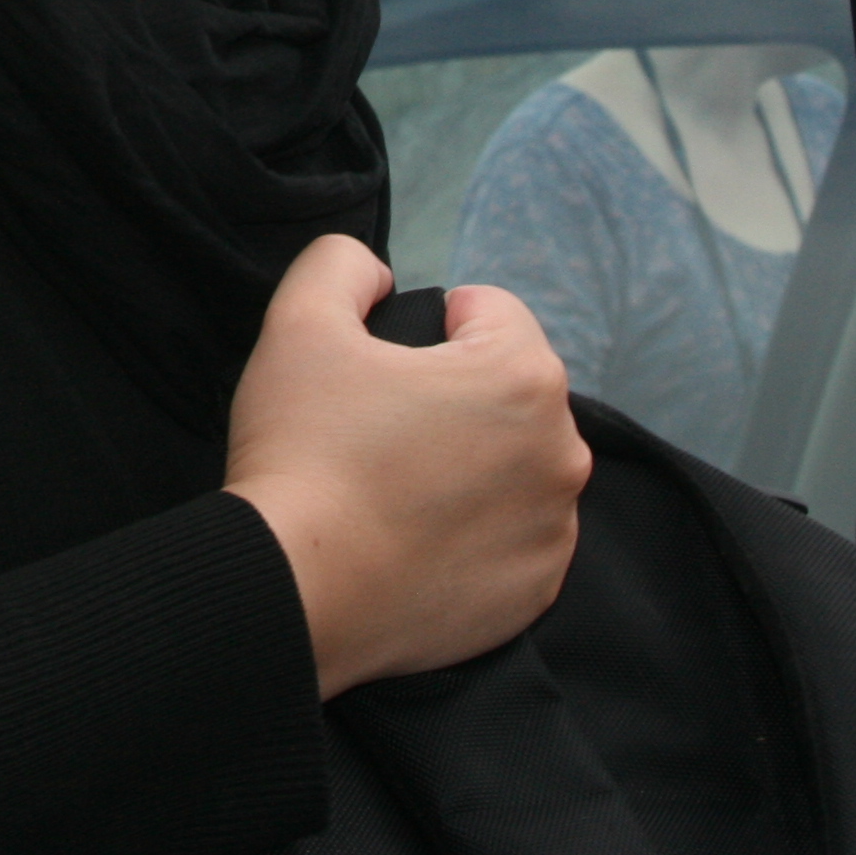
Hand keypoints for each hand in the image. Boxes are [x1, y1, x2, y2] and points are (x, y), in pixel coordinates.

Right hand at [219, 234, 591, 698]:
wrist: (292, 592)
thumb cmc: (303, 452)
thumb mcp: (300, 319)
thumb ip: (343, 262)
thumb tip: (381, 278)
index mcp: (523, 376)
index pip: (488, 312)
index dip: (424, 328)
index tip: (379, 370)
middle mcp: (563, 453)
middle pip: (509, 388)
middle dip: (456, 393)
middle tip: (382, 430)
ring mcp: (554, 530)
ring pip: (514, 461)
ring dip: (471, 460)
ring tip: (395, 487)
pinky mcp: (535, 591)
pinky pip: (513, 533)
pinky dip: (475, 529)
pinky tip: (415, 537)